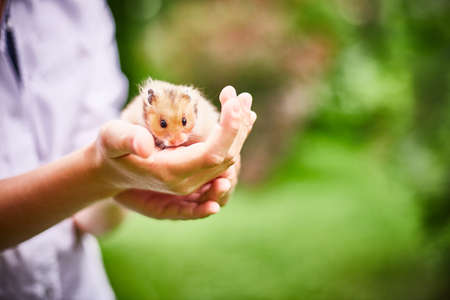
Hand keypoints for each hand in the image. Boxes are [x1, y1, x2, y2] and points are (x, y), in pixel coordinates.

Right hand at [94, 86, 254, 215]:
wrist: (111, 170)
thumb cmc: (110, 150)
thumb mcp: (111, 140)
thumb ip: (125, 140)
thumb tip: (145, 146)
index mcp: (171, 173)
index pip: (212, 153)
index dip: (228, 129)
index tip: (234, 101)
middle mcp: (187, 181)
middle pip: (226, 156)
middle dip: (238, 124)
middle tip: (242, 95)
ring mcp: (193, 180)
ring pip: (228, 156)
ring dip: (239, 128)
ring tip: (244, 100)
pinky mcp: (196, 173)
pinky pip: (222, 157)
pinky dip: (234, 136)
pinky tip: (242, 118)